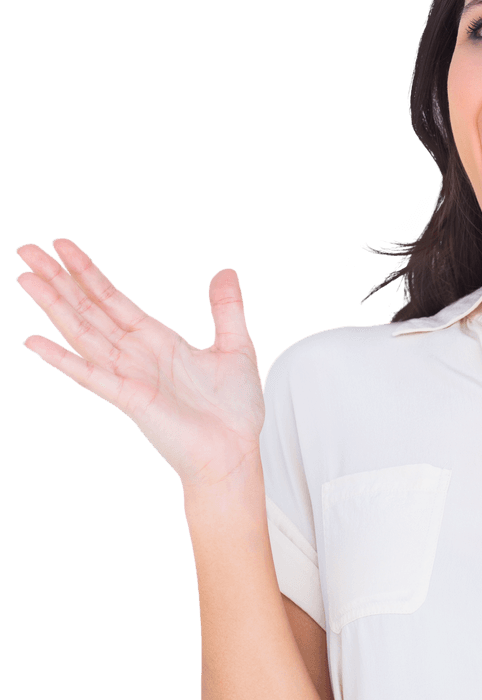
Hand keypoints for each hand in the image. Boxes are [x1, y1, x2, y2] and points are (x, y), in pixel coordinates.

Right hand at [16, 239, 265, 492]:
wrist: (236, 452)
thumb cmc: (234, 410)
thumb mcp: (235, 346)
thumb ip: (226, 309)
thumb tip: (225, 271)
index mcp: (157, 340)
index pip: (112, 299)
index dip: (87, 272)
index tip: (62, 246)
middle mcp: (136, 355)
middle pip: (88, 309)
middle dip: (59, 279)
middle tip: (27, 249)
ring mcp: (128, 376)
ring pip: (84, 333)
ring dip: (55, 307)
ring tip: (26, 279)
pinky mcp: (130, 399)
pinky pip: (91, 376)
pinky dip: (63, 360)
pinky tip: (35, 343)